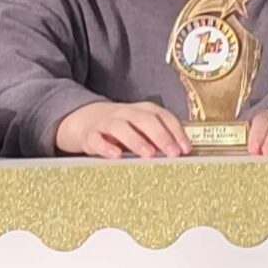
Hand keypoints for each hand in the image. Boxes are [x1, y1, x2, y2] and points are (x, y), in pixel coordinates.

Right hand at [53, 100, 191, 159]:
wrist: (82, 119)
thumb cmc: (119, 128)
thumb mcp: (140, 127)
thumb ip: (158, 137)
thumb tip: (182, 152)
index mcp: (141, 111)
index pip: (162, 116)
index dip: (176, 131)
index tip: (185, 149)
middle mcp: (125, 113)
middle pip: (144, 119)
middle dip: (161, 135)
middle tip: (172, 153)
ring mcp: (106, 123)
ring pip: (121, 127)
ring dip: (136, 140)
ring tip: (148, 154)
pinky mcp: (89, 135)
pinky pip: (96, 139)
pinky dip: (105, 147)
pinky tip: (115, 156)